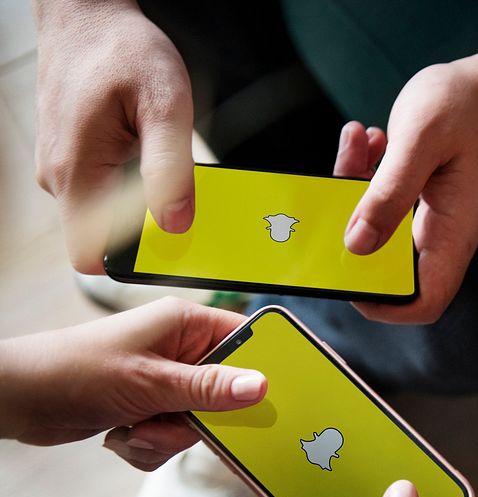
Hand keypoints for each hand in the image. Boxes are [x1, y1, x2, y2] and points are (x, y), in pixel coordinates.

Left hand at [0, 297, 265, 468]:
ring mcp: (165, 381)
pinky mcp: (150, 407)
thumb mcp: (151, 382)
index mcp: (185, 325)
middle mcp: (180, 350)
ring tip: (133, 429)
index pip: (245, 340)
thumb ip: (210, 388)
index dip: (262, 367)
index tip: (273, 397)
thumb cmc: (76, 371)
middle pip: (225, 393)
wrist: (18, 400)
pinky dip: (150, 445)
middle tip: (169, 420)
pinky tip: (122, 435)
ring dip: (167, 437)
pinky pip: (174, 436)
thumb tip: (261, 386)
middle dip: (196, 420)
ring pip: (198, 422)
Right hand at [34, 0, 194, 272]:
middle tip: (187, 202)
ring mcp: (65, 170)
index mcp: (78, 172)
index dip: (130, 261)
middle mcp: (62, 178)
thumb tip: (177, 225)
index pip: (90, 255)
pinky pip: (106, 190)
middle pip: (105, 238)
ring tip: (169, 166)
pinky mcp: (76, 159)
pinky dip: (135, 183)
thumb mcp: (165, 104)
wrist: (89, 17)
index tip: (170, 245)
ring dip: (143, 202)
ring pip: (107, 214)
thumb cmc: (125, 51)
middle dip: (148, 230)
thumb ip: (171, 168)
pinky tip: (154, 154)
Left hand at [337, 62, 477, 323]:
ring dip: (352, 193)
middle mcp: (440, 235)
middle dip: (351, 234)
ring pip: (374, 231)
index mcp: (451, 233)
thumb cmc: (467, 108)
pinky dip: (361, 175)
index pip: (425, 301)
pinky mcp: (413, 201)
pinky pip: (376, 203)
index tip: (351, 276)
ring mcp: (426, 220)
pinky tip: (366, 141)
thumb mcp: (421, 140)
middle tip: (338, 190)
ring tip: (357, 147)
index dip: (386, 304)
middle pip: (387, 268)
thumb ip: (389, 193)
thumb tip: (357, 244)